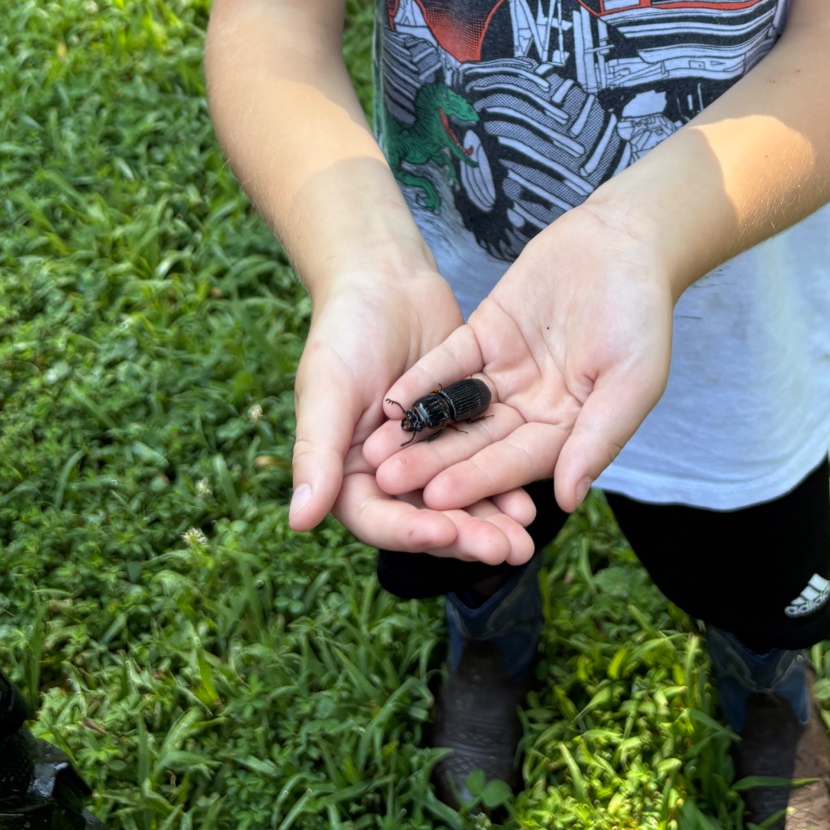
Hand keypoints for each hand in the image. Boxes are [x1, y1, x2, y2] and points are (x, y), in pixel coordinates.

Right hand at [289, 262, 537, 563]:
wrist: (384, 278)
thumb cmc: (344, 330)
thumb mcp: (327, 389)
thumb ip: (317, 455)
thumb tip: (298, 521)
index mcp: (348, 474)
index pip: (379, 519)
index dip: (411, 532)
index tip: (444, 533)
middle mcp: (388, 474)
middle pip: (426, 519)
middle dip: (464, 535)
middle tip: (504, 550)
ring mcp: (426, 454)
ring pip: (459, 497)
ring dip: (490, 520)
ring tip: (523, 540)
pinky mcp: (458, 429)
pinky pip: (482, 461)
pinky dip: (503, 480)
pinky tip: (531, 496)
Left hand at [362, 198, 674, 519]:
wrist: (625, 241)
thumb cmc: (642, 313)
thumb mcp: (633, 380)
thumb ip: (599, 438)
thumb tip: (569, 499)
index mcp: (570, 429)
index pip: (519, 462)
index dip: (480, 479)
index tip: (439, 500)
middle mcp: (533, 409)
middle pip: (480, 442)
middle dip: (436, 463)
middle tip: (389, 482)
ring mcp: (506, 373)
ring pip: (458, 409)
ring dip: (422, 429)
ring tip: (378, 452)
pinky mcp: (486, 336)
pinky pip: (450, 364)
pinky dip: (423, 381)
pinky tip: (393, 399)